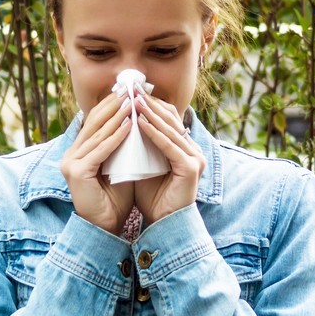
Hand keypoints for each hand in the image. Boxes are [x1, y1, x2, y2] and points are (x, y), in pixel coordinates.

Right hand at [60, 91, 134, 234]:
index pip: (94, 122)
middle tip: (131, 89)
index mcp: (78, 152)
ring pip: (98, 134)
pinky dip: (117, 137)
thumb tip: (136, 120)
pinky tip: (130, 125)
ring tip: (133, 102)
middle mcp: (70, 155)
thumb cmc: (115, 199)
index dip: (111, 105)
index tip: (128, 91)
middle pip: (94, 123)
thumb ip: (122, 145)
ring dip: (117, 117)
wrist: (105, 229)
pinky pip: (101, 150)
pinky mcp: (77, 172)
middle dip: (114, 105)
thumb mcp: (119, 165)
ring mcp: (71, 163)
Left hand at [132, 86, 205, 225]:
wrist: (162, 225)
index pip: (169, 118)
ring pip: (170, 129)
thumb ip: (138, 145)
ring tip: (133, 101)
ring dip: (150, 114)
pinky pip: (170, 146)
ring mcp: (195, 158)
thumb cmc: (151, 197)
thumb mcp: (143, 164)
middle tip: (131, 90)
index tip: (130, 92)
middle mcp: (193, 150)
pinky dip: (154, 133)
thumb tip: (119, 122)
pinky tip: (140, 122)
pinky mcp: (190, 168)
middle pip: (172, 119)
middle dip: (150, 104)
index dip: (151, 104)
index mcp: (185, 148)